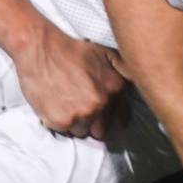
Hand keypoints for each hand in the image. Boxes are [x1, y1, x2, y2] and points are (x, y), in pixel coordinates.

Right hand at [13, 24, 128, 138]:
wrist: (43, 51)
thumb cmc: (74, 51)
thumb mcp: (107, 53)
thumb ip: (124, 71)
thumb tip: (138, 83)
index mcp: (116, 87)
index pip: (120, 116)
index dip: (111, 117)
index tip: (105, 118)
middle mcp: (102, 102)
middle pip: (102, 129)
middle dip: (94, 122)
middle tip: (81, 108)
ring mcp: (83, 113)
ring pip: (83, 131)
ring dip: (77, 123)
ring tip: (69, 104)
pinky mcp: (63, 121)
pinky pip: (66, 132)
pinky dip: (62, 122)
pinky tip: (58, 105)